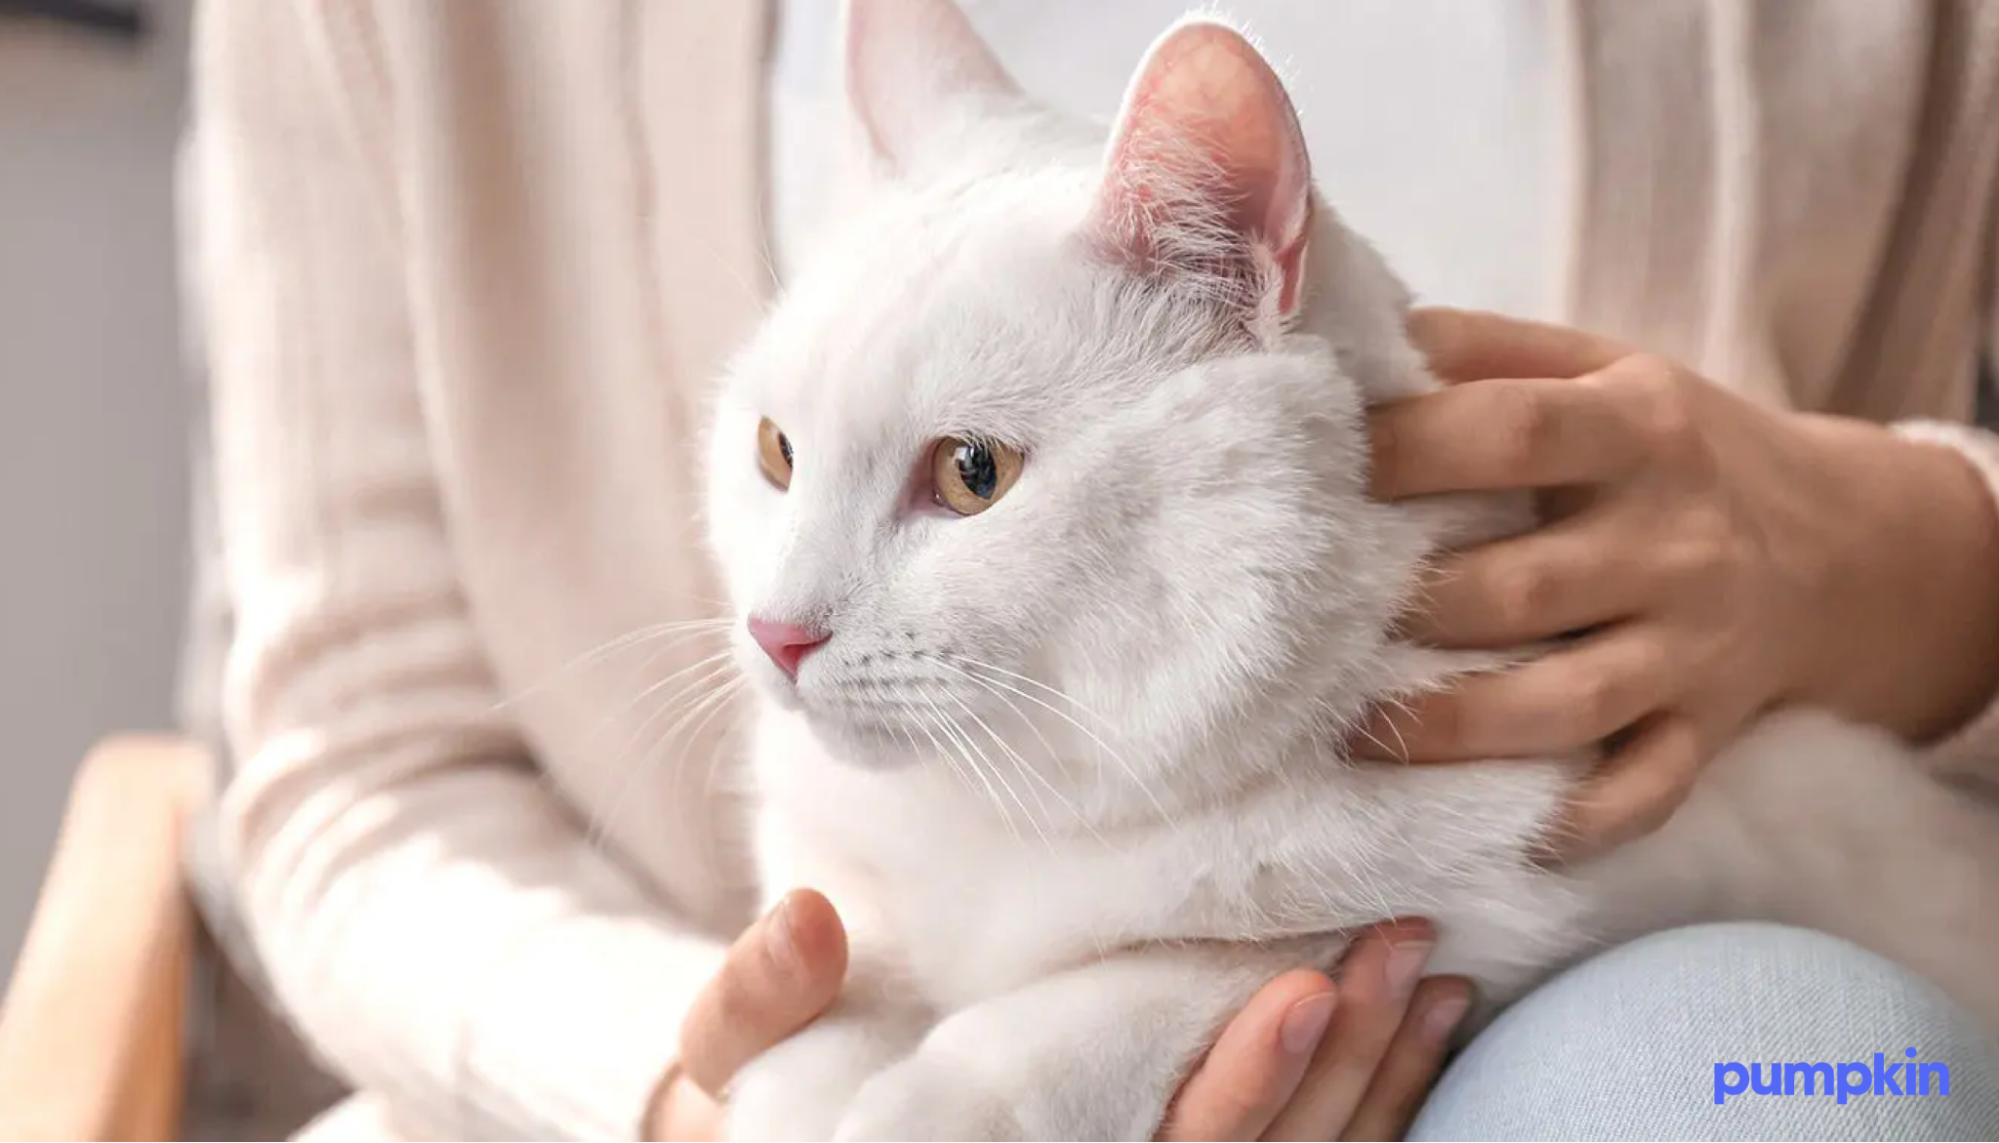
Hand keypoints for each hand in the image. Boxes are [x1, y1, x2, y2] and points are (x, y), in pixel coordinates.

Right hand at [651, 892, 1468, 1140]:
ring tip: (1431, 973)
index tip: (1306, 984)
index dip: (1239, 1082)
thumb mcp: (736, 1070)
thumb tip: (807, 922)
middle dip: (1344, 1063)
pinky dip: (1376, 1105)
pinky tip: (1421, 1026)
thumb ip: (757, 1005)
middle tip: (1403, 944)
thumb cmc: (776, 1118)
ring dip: (1380, 1083)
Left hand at [1354, 308, 1998, 858]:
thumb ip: (1483, 352)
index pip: (1513, 433)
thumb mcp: (1601, 367)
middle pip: (1522, 585)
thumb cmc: (1668, 450)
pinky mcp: (1705, 731)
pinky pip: (1643, 792)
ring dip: (1454, 725)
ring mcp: (1693, 647)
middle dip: (1409, 607)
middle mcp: (1672, 541)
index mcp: (1638, 429)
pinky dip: (1578, 819)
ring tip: (1351, 727)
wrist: (1838, 543)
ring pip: (1567, 704)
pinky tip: (1498, 825)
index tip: (1307, 468)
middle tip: (1300, 620)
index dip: (1403, 451)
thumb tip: (1349, 336)